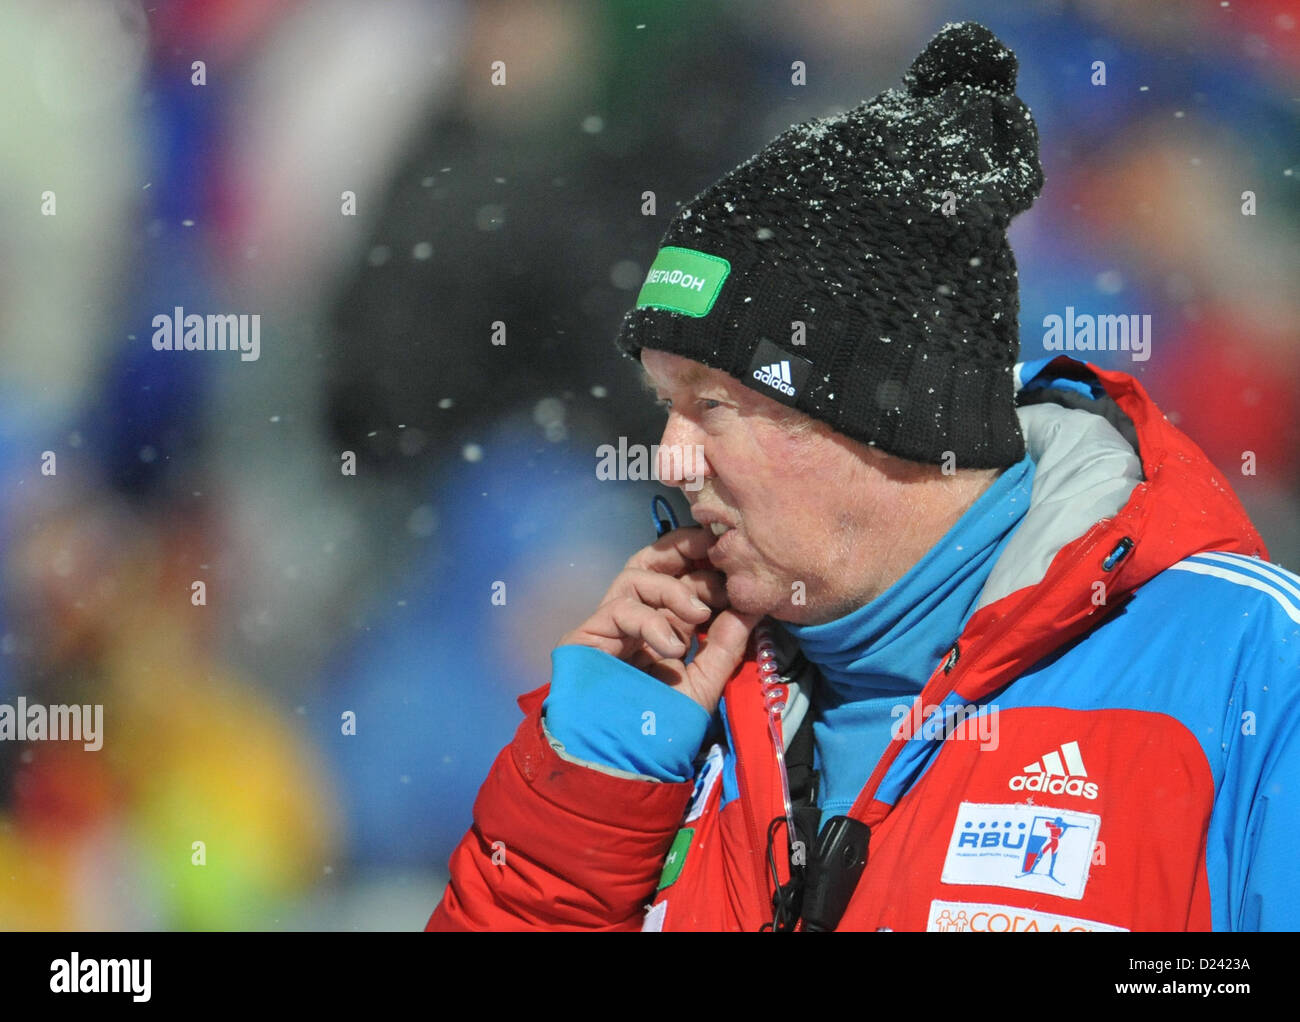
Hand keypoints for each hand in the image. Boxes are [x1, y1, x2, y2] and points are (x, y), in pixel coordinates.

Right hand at [557, 526, 761, 713]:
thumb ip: (725, 647)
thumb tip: (749, 608)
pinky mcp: (586, 634)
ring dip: (673, 589)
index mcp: (661, 628)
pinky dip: (652, 621)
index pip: (677, 579)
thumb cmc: (660, 730)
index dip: (700, 563)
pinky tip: (672, 646)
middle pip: (650, 563)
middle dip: (682, 550)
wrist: (620, 762)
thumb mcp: (704, 684)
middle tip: (715, 553)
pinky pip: (621, 607)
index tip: (732, 558)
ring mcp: (608, 626)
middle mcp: (633, 621)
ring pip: (636, 575)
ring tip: (698, 616)